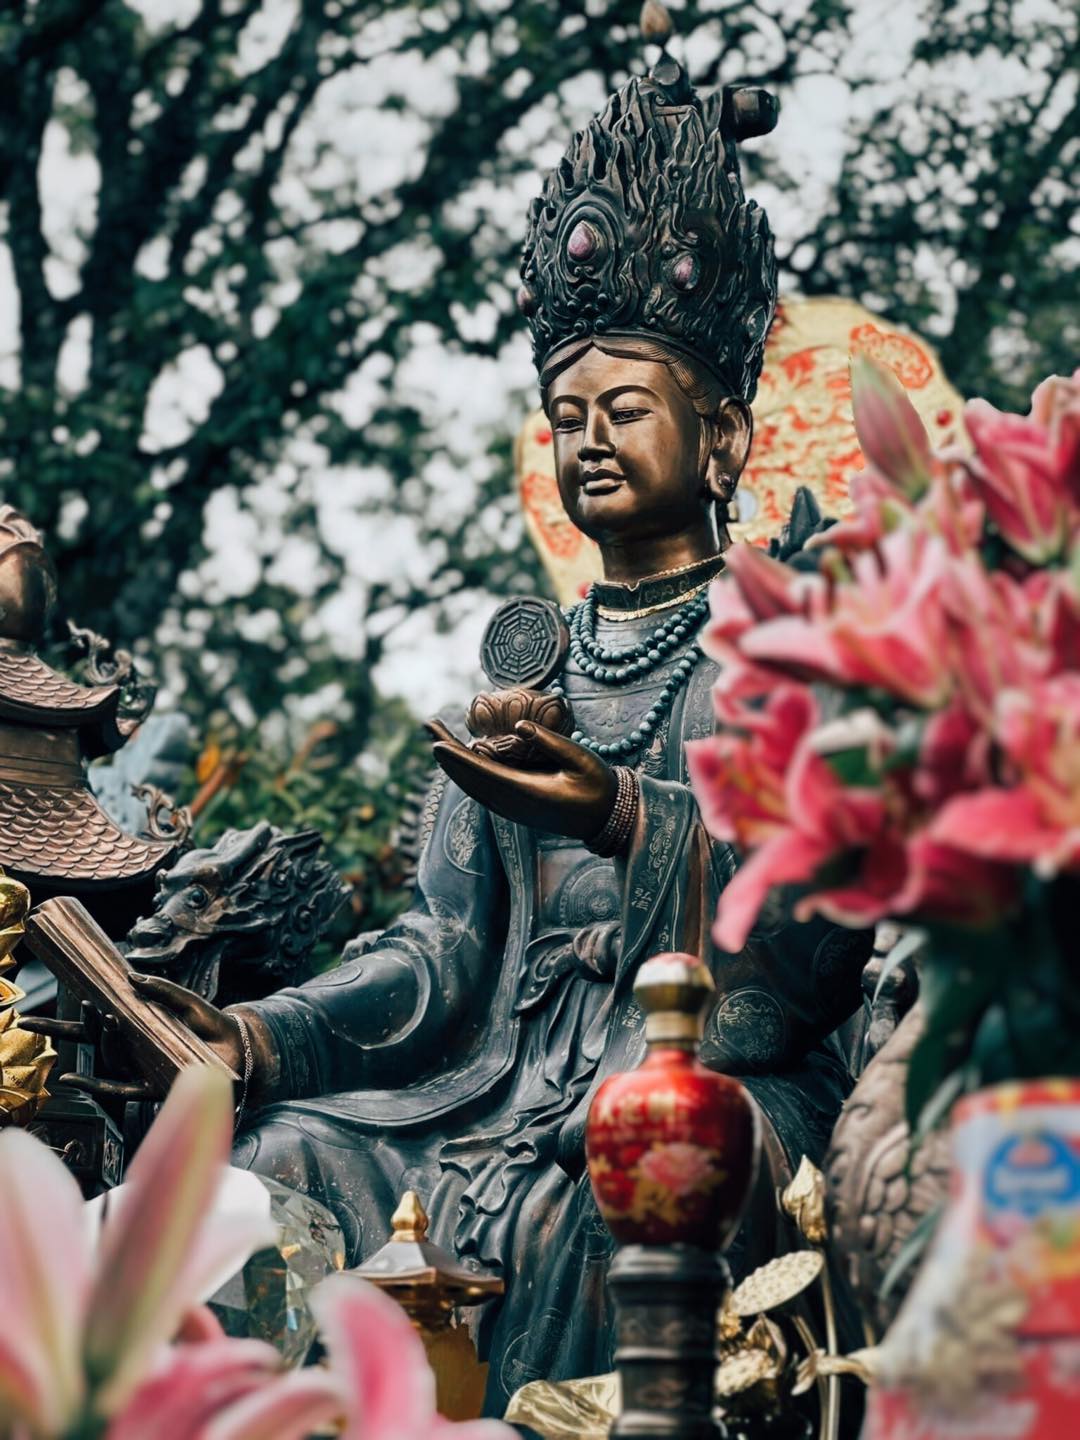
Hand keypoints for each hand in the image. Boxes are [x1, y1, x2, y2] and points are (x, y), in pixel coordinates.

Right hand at [21, 974, 243, 1103]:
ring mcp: (140, 1069)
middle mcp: (133, 1051)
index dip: (70, 1020)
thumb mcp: (184, 1000)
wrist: (237, 1047)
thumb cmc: (208, 1023)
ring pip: (111, 1058)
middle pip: (96, 1043)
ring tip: (106, 1019)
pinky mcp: (152, 1086)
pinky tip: (72, 1082)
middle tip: (82, 1011)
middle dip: (79, 1029)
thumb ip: (160, 989)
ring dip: (103, 1041)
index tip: (45, 1010)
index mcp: (135, 1029)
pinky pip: (118, 1090)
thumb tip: (131, 976)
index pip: (95, 1025)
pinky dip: (95, 1087)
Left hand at [427, 717, 616, 840]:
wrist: (604, 818)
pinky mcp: (514, 806)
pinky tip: (459, 758)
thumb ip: (550, 743)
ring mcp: (511, 808)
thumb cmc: (597, 785)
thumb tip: (519, 726)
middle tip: (428, 725)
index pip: (484, 774)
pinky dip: (466, 771)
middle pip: (470, 779)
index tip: (436, 745)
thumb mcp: (580, 759)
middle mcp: (513, 804)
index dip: (458, 760)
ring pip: (473, 785)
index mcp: (527, 793)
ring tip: (437, 737)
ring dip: (453, 762)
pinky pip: (482, 788)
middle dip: (447, 753)